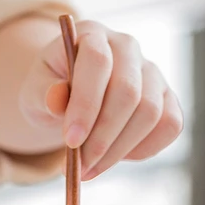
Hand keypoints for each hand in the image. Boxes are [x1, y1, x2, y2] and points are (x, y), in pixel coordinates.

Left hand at [19, 20, 183, 179]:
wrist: (71, 98)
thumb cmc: (51, 92)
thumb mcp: (34, 92)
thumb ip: (42, 93)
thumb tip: (57, 99)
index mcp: (92, 36)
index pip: (98, 63)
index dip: (86, 105)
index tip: (71, 142)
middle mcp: (127, 48)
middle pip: (128, 92)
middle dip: (102, 138)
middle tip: (81, 168)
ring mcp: (152, 73)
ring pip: (150, 113)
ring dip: (119, 150)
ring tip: (91, 168)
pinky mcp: (168, 99)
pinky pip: (170, 126)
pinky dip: (144, 150)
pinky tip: (117, 156)